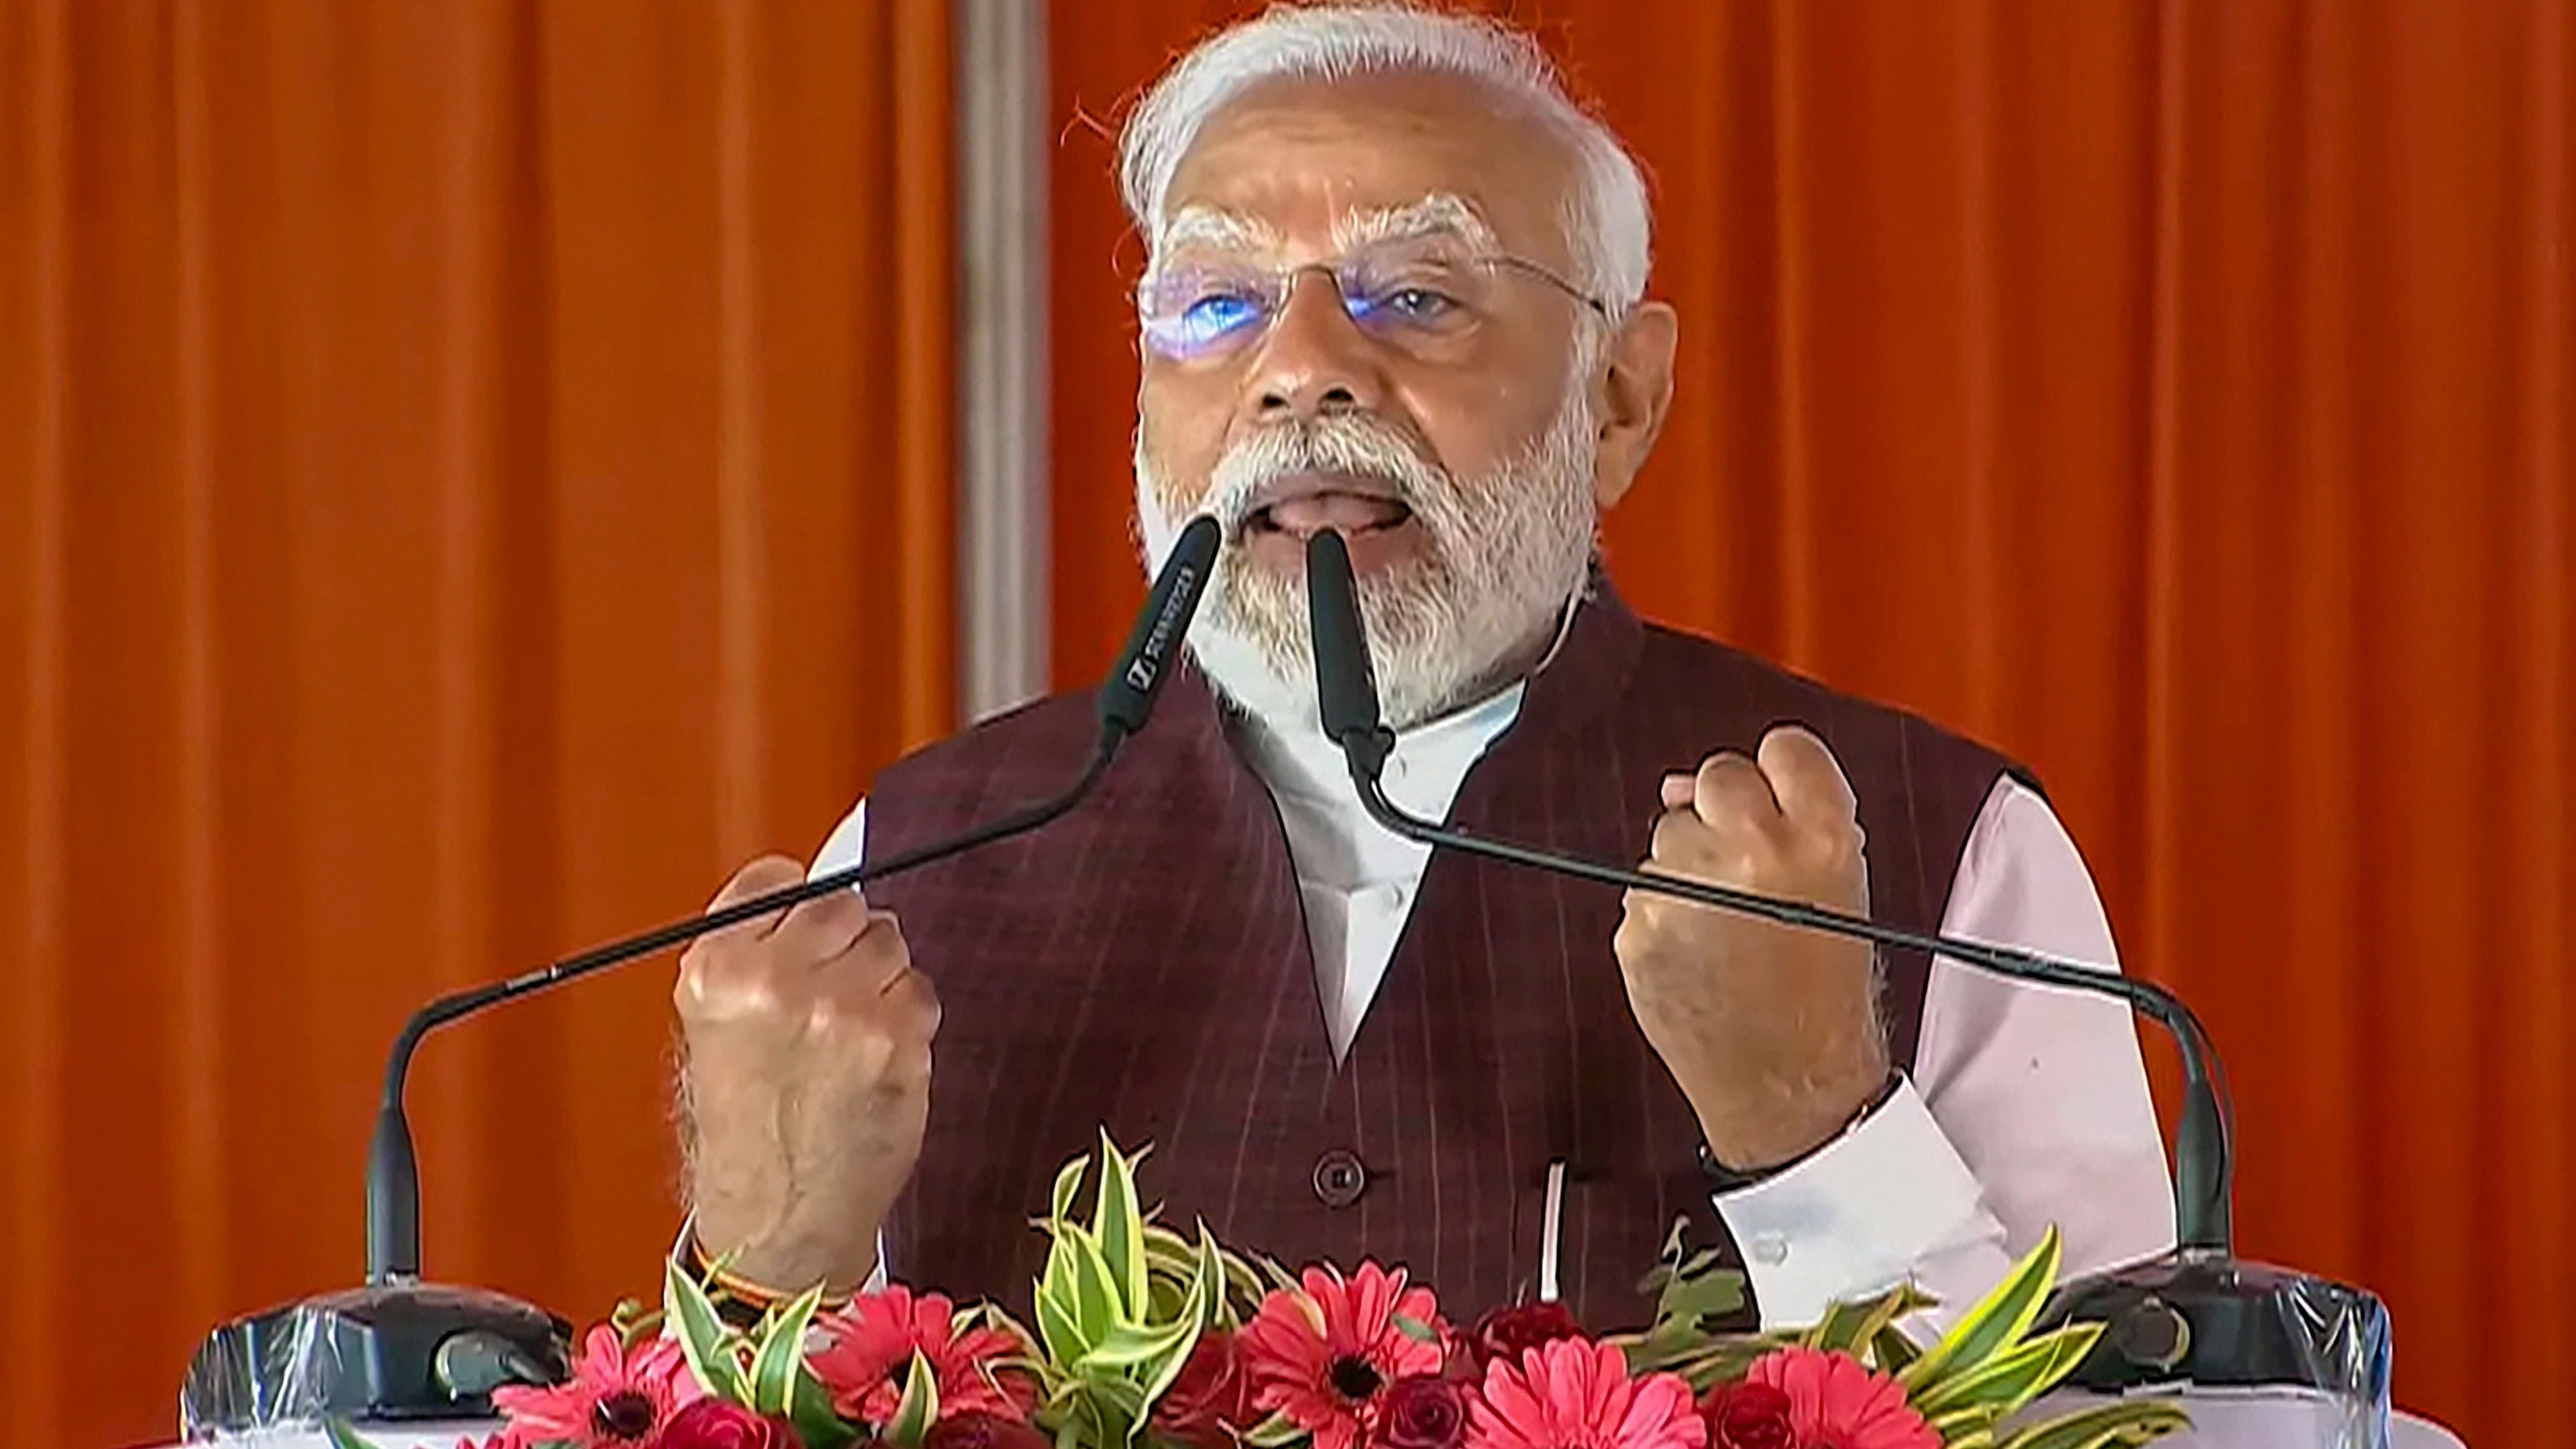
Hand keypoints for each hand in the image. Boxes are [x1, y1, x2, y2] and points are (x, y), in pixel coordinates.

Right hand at [675, 856, 939, 1291]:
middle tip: (831, 994)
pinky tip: (877, 1061)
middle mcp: (776, 982)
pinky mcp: (897, 1039)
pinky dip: (909, 1020)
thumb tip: (818, 895)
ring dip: (881, 979)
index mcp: (718, 972)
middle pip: (842, 902)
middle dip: (845, 941)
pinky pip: (920, 992)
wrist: (778, 1219)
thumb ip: (754, 955)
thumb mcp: (714, 1029)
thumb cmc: (748, 1128)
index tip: (802, 931)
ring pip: (888, 942)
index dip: (797, 905)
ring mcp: (842, 1009)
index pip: (777, 879)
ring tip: (850, 1036)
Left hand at [1612, 726, 1889, 1170]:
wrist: (1786, 1084)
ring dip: (1688, 864)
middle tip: (1746, 870)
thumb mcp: (1842, 892)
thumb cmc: (1821, 994)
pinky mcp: (1640, 925)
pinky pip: (1641, 888)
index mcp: (1821, 841)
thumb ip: (1793, 820)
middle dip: (1725, 814)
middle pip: (1717, 777)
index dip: (1777, 776)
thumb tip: (1689, 783)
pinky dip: (1661, 910)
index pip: (1784, 748)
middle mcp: (1751, 853)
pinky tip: (1697, 950)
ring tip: (1727, 925)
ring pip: (1669, 833)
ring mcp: (1687, 889)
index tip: (1775, 800)